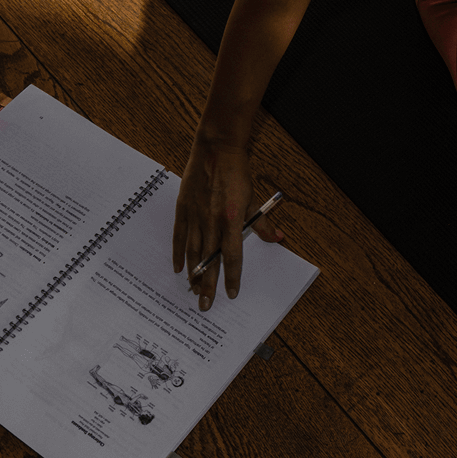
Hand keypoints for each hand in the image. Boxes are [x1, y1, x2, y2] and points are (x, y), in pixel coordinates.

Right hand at [172, 136, 281, 310]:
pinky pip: (179, 236)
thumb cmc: (238, 173)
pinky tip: (178, 268)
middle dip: (208, 285)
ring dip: (193, 273)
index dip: (233, 276)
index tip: (231, 293)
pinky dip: (178, 253)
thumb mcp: (253, 198)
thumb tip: (278, 239)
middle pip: (209, 260)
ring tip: (193, 291)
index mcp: (232, 218)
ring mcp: (195, 215)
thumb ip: (262, 223)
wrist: (216, 151)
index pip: (233, 255)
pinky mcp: (183, 209)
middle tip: (205, 306)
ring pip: (192, 252)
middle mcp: (212, 221)